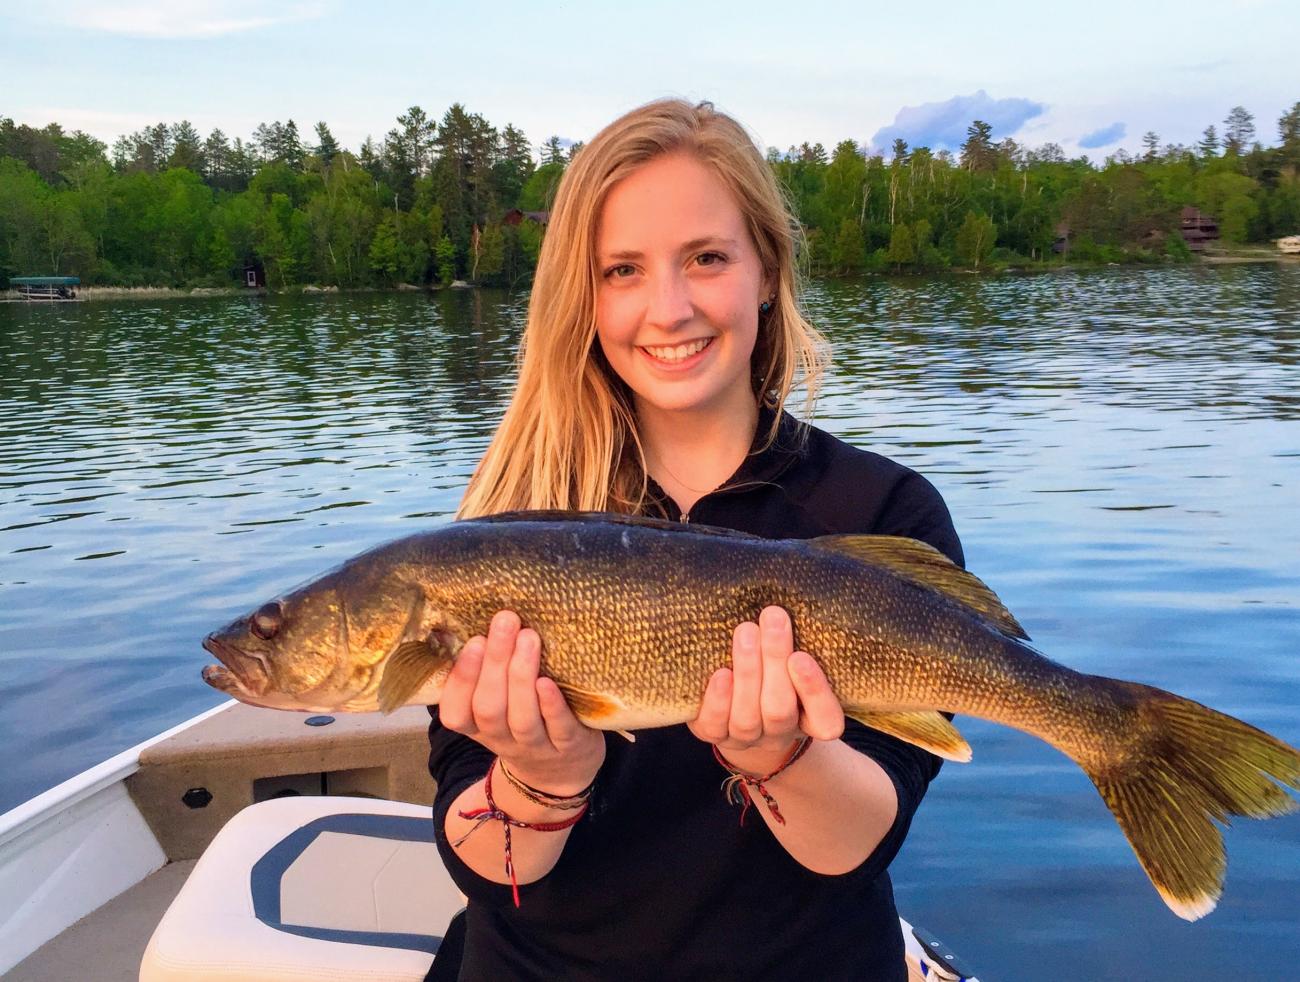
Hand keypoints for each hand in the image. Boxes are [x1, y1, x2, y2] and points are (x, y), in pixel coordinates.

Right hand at [437, 610, 604, 795]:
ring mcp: (537, 747)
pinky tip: (548, 681)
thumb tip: (479, 618)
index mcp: (478, 728)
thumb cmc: (523, 723)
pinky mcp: (570, 747)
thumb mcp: (498, 706)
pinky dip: (551, 705)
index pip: (456, 712)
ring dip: (521, 676)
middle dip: (494, 662)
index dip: (461, 679)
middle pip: (489, 707)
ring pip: (521, 718)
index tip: (473, 640)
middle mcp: (503, 740)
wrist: (561, 774)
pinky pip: (558, 728)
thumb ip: (487, 673)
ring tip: (528, 637)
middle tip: (505, 621)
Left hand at [688, 606, 843, 771]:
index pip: (826, 720)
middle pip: (780, 708)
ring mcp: (747, 737)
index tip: (800, 656)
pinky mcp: (715, 733)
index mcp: (811, 720)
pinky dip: (718, 699)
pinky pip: (716, 725)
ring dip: (747, 671)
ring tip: (746, 631)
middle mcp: (780, 732)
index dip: (814, 691)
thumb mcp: (794, 659)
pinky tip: (720, 673)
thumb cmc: (775, 670)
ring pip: (748, 716)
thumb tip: (789, 597)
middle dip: (775, 660)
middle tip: (773, 618)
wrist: (737, 706)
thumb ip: (798, 640)